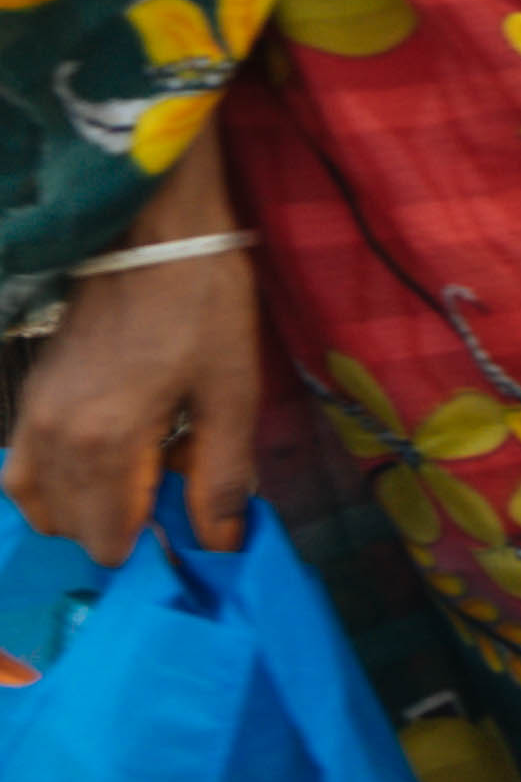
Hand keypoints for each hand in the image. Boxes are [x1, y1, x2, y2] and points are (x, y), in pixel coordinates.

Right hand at [2, 148, 263, 562]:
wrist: (153, 233)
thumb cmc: (204, 307)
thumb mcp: (233, 390)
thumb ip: (223, 473)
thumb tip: (220, 543)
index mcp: (106, 441)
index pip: (109, 542)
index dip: (153, 548)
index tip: (190, 526)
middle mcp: (54, 440)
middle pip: (73, 531)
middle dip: (124, 528)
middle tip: (176, 491)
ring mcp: (33, 418)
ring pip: (42, 506)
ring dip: (89, 510)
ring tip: (144, 479)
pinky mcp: (30, 398)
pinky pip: (26, 472)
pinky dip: (58, 485)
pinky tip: (105, 463)